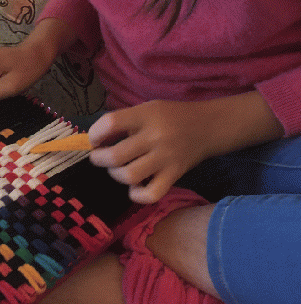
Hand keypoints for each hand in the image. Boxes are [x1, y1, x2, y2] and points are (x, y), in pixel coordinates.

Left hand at [88, 93, 283, 203]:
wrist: (208, 126)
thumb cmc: (171, 116)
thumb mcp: (148, 108)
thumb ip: (125, 121)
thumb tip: (96, 139)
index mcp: (145, 115)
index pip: (111, 123)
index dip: (95, 134)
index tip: (94, 139)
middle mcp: (155, 137)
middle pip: (115, 155)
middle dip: (99, 159)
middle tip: (99, 157)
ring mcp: (165, 158)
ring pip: (129, 176)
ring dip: (116, 175)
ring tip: (117, 169)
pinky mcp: (174, 175)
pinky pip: (151, 194)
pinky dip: (137, 195)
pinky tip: (134, 187)